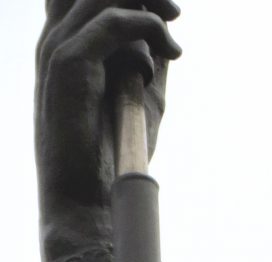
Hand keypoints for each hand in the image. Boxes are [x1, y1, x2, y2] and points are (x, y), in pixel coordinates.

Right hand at [35, 0, 181, 261]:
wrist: (88, 195)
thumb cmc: (113, 151)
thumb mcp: (141, 96)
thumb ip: (150, 62)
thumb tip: (168, 38)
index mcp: (67, 46)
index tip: (167, 10)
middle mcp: (57, 40)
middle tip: (176, 14)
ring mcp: (58, 49)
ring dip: (150, 12)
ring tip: (174, 46)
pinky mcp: (70, 64)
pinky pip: (114, 23)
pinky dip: (148, 32)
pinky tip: (169, 56)